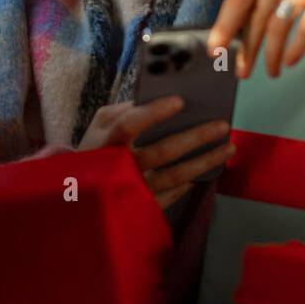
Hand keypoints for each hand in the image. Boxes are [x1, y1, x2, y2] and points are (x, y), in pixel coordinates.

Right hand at [80, 97, 233, 209]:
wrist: (76, 191)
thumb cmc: (95, 148)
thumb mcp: (100, 124)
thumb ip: (124, 110)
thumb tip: (157, 97)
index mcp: (107, 141)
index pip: (130, 124)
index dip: (154, 113)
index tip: (180, 101)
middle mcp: (120, 167)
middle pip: (162, 151)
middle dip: (196, 137)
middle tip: (222, 125)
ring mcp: (133, 190)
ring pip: (175, 176)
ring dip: (205, 161)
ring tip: (228, 147)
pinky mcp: (142, 207)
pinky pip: (172, 195)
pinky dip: (190, 182)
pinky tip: (206, 169)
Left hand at [207, 0, 304, 78]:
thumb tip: (241, 26)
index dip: (224, 25)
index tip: (215, 48)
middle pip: (256, 15)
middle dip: (246, 48)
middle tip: (240, 71)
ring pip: (278, 25)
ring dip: (271, 54)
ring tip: (271, 72)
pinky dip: (297, 49)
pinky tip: (290, 62)